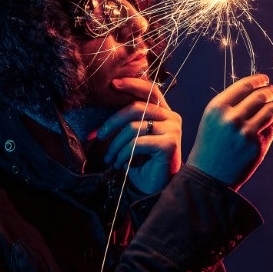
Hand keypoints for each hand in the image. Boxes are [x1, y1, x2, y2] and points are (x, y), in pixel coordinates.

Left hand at [96, 77, 182, 193]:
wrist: (155, 187)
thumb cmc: (143, 162)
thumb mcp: (133, 137)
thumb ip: (127, 121)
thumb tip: (102, 109)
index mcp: (164, 112)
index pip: (150, 90)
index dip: (132, 84)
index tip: (113, 84)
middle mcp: (171, 117)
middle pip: (136, 107)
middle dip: (112, 121)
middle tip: (100, 136)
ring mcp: (172, 130)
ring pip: (133, 127)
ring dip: (116, 145)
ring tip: (110, 158)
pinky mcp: (169, 144)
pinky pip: (137, 142)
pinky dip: (124, 153)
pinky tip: (121, 164)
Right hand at [187, 74, 272, 190]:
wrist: (207, 177)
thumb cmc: (210, 145)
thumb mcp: (212, 120)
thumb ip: (231, 105)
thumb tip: (257, 90)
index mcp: (217, 108)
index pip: (244, 86)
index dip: (258, 80)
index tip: (265, 79)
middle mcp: (231, 118)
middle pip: (260, 96)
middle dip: (270, 91)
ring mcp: (245, 132)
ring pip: (270, 110)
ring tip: (271, 108)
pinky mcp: (257, 145)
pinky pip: (271, 127)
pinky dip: (270, 124)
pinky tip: (263, 128)